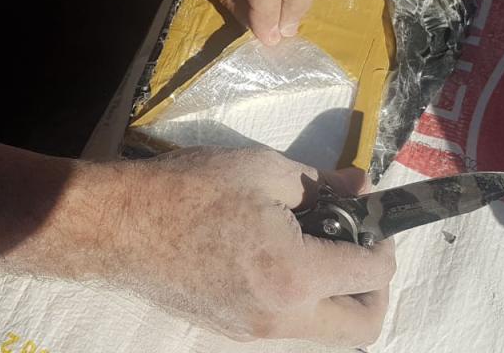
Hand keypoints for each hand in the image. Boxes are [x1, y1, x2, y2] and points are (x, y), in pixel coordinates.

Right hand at [104, 148, 394, 345]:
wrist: (119, 225)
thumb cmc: (189, 189)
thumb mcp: (264, 170)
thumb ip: (323, 185)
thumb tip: (361, 188)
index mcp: (295, 274)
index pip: (372, 274)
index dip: (383, 242)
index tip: (371, 218)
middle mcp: (282, 316)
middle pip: (363, 326)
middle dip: (377, 287)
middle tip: (362, 248)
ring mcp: (255, 331)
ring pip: (328, 333)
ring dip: (341, 298)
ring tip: (322, 248)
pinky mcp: (234, 331)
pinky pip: (292, 326)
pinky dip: (308, 301)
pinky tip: (286, 258)